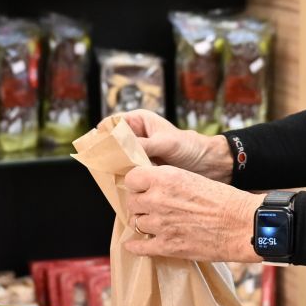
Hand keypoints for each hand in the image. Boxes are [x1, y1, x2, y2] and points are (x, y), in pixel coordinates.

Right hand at [114, 111, 233, 180]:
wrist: (208, 165)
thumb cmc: (189, 147)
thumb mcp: (166, 143)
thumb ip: (144, 145)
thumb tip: (122, 149)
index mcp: (138, 121)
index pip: (112, 124)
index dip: (103, 134)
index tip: (98, 147)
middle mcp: (135, 136)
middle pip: (111, 143)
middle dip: (108, 154)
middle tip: (104, 166)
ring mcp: (138, 153)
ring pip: (118, 160)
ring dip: (116, 168)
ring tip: (115, 177)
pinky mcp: (142, 169)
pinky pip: (128, 172)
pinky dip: (126, 178)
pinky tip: (125, 185)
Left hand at [122, 165, 262, 263]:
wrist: (242, 225)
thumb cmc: (224, 200)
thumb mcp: (192, 178)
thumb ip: (168, 182)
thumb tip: (151, 187)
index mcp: (165, 178)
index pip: (132, 179)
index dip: (137, 184)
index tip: (142, 188)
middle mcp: (158, 200)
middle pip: (132, 203)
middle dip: (140, 205)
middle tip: (151, 208)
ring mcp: (160, 224)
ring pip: (137, 223)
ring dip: (144, 223)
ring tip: (155, 224)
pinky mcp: (167, 246)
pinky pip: (140, 247)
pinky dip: (136, 247)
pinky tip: (135, 245)